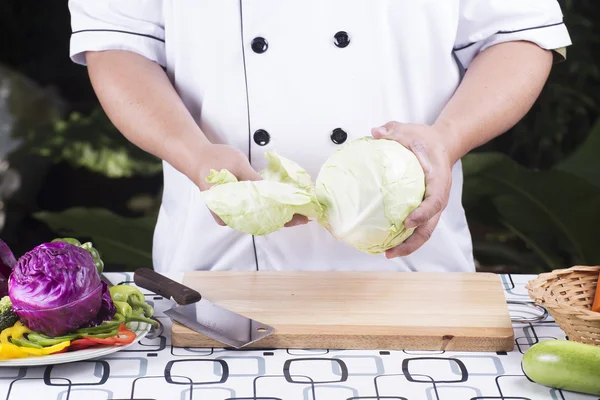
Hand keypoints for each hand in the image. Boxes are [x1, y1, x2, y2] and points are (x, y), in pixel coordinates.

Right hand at [197, 143, 308, 226]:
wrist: (197, 158)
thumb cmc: (213, 160)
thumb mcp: (237, 165)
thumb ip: (253, 180)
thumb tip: (273, 192)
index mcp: (226, 208)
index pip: (259, 218)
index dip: (281, 219)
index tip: (298, 218)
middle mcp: (228, 215)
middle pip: (260, 221)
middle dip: (283, 218)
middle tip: (305, 216)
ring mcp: (231, 213)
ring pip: (258, 218)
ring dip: (277, 214)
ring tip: (298, 212)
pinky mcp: (234, 207)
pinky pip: (254, 212)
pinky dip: (269, 209)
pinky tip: (283, 206)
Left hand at [371, 121, 454, 257]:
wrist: (443, 145)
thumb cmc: (427, 140)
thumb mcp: (411, 130)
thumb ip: (394, 130)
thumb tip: (374, 132)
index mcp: (439, 180)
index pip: (435, 201)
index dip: (423, 213)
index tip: (407, 221)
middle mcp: (438, 198)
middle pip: (429, 227)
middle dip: (412, 243)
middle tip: (391, 251)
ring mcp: (432, 206)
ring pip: (424, 232)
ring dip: (407, 245)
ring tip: (386, 253)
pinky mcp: (424, 209)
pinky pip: (416, 227)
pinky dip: (403, 237)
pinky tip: (385, 242)